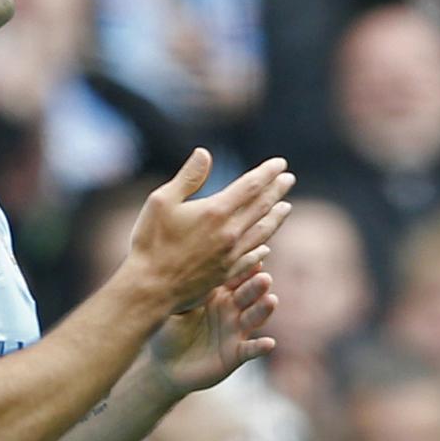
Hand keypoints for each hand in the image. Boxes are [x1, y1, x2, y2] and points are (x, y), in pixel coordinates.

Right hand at [122, 151, 293, 313]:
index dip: (267, 172)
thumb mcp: (162, 201)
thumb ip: (188, 177)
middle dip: (277, 190)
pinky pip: (252, 257)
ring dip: (276, 217)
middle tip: (289, 178)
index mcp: (215, 211)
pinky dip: (262, 246)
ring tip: (286, 207)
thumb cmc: (150, 241)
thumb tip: (205, 153)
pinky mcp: (226, 273)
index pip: (251, 186)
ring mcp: (231, 255)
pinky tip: (267, 244)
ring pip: (262, 232)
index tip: (281, 163)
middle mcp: (230, 232)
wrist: (150, 288)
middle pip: (262, 207)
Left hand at [150, 271, 277, 395]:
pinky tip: (269, 343)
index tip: (255, 255)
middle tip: (264, 277)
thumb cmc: (166, 330)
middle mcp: (230, 309)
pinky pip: (250, 350)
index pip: (233, 276)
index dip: (243, 267)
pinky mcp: (235, 354)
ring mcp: (235, 331)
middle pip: (248, 293)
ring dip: (263, 309)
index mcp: (216, 292)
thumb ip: (183, 290)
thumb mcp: (173, 308)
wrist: (164, 365)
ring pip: (254, 318)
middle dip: (256, 285)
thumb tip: (181, 265)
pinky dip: (260, 347)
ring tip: (271, 300)